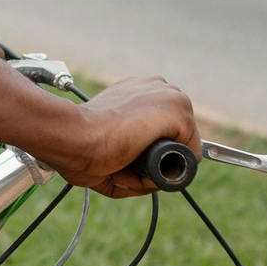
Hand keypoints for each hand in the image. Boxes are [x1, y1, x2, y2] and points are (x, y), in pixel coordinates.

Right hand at [50, 76, 199, 198]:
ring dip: (168, 160)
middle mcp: (154, 86)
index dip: (154, 145)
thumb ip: (129, 157)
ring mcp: (168, 95)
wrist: (74, 136)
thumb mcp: (108, 147)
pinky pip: (191, 151)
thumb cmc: (79, 144)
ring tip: (140, 167)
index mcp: (135, 90)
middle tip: (136, 165)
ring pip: (184, 141)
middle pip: (177, 131)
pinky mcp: (177, 110)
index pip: (162, 120)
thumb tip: (153, 179)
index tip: (136, 157)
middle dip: (163, 153)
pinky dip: (177, 167)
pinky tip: (153, 167)